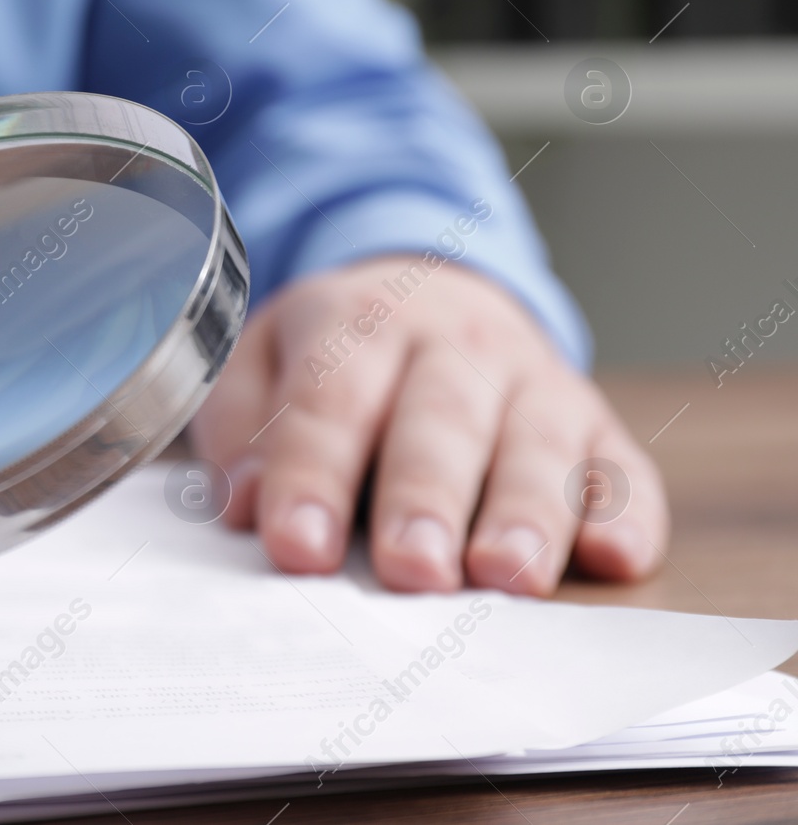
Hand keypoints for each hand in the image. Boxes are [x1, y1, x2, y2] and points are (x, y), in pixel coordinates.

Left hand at [190, 255, 667, 594]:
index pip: (331, 400)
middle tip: (412, 570)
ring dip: (527, 512)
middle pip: (441, 421)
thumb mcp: (260, 364)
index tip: (298, 547)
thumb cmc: (334, 354)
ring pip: (539, 443)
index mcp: (359, 322)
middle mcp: (454, 343)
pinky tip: (615, 557)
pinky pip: (621, 466)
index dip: (313, 476)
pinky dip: (625, 512)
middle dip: (427, 498)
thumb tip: (247, 503)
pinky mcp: (595, 423)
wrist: (430, 292)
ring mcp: (533, 380)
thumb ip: (244, 430)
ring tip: (507, 576)